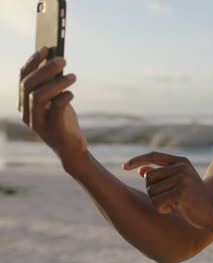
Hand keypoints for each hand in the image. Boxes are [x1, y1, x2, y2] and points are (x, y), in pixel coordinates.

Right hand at [18, 47, 87, 167]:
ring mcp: (37, 123)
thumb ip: (52, 85)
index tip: (46, 48)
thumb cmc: (63, 120)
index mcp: (23, 103)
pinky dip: (63, 98)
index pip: (23, 78)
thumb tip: (55, 60)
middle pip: (29, 85)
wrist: (71, 148)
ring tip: (73, 76)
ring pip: (39, 97)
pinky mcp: (52, 131)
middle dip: (45, 69)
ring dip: (57, 83)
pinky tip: (71, 93)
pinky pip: (55, 111)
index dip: (33, 61)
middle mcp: (26, 113)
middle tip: (63, 59)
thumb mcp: (56, 100)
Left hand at [122, 152, 212, 229]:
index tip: (124, 166)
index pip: (153, 155)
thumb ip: (161, 176)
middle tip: (167, 199)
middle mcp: (181, 167)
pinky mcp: (180, 192)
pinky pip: (156, 202)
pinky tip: (174, 210)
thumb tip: (141, 170)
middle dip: (152, 191)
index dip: (137, 160)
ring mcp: (182, 178)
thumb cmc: (193, 199)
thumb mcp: (177, 184)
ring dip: (157, 202)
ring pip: (151, 191)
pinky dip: (161, 209)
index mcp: (181, 161)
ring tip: (173, 204)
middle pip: (149, 177)